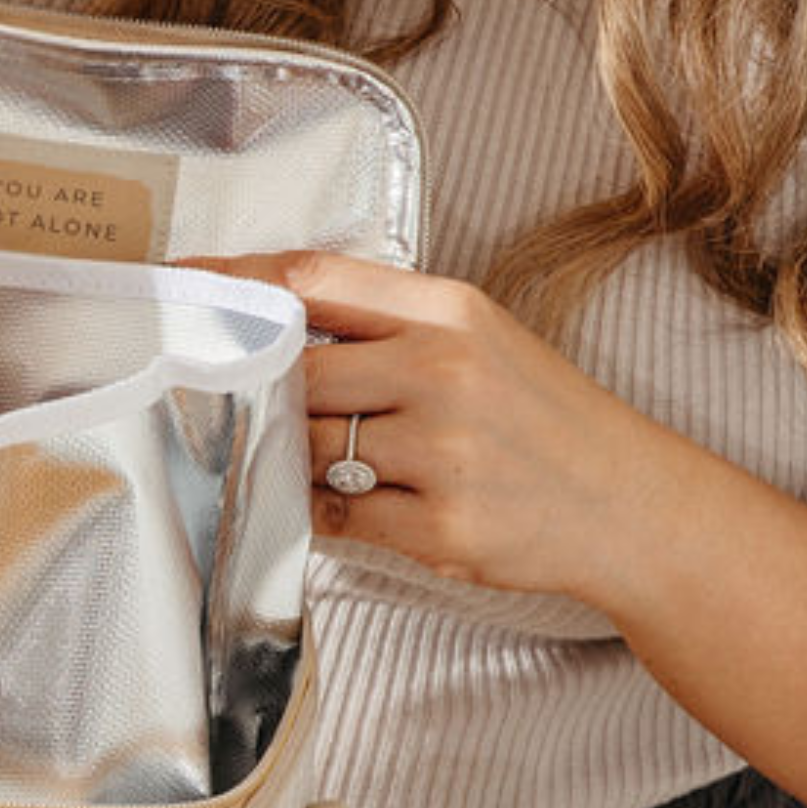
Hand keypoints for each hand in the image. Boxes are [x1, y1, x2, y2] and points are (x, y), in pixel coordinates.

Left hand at [186, 249, 703, 605]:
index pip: (312, 280)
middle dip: (249, 392)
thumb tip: (272, 335)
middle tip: (217, 402)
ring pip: (305, 450)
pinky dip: (321, 514)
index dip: (233, 284)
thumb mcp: (481, 341)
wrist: (628, 504)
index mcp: (450, 312)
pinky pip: (335, 518)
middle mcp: (443, 372)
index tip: (179, 289)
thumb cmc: (542, 421)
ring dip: (284, 460)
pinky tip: (344, 503)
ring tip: (298, 460)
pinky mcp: (438, 527)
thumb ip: (385, 330)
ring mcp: (441, 453)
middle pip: (292, 373)